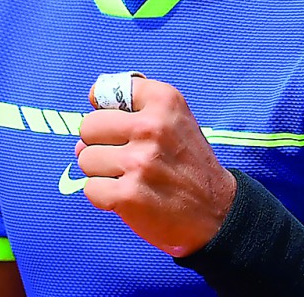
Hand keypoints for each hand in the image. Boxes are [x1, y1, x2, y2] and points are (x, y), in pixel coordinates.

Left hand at [76, 77, 236, 256]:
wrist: (218, 213)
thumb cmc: (188, 163)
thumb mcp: (175, 118)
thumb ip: (136, 104)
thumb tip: (88, 111)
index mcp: (164, 100)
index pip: (105, 91)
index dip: (107, 111)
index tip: (122, 125)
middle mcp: (152, 127)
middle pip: (89, 127)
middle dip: (98, 143)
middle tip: (123, 156)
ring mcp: (139, 162)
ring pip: (85, 159)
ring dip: (101, 172)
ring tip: (129, 177)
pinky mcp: (129, 195)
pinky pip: (91, 188)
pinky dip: (104, 196)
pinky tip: (128, 196)